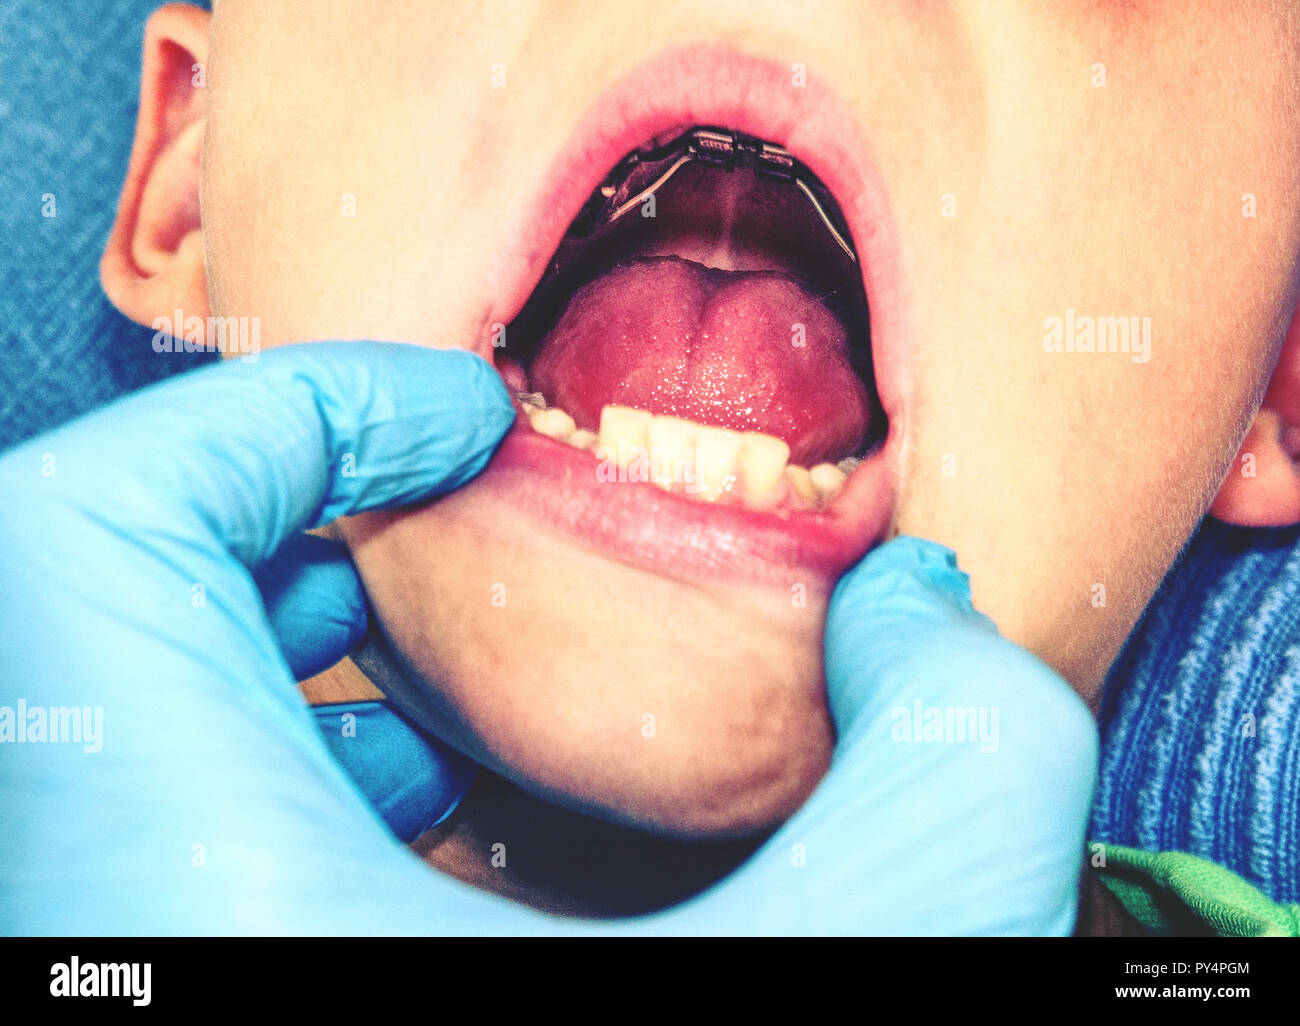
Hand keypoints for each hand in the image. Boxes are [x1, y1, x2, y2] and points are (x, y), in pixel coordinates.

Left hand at [0, 340, 1095, 933]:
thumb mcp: (890, 987)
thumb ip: (959, 771)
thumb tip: (915, 609)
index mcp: (190, 925)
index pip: (76, 556)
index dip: (265, 421)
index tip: (452, 414)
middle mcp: (98, 956)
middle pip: (72, 616)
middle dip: (274, 504)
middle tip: (444, 492)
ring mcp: (115, 981)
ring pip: (102, 724)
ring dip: (265, 631)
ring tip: (429, 632)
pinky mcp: (167, 1005)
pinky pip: (151, 833)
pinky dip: (271, 770)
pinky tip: (416, 808)